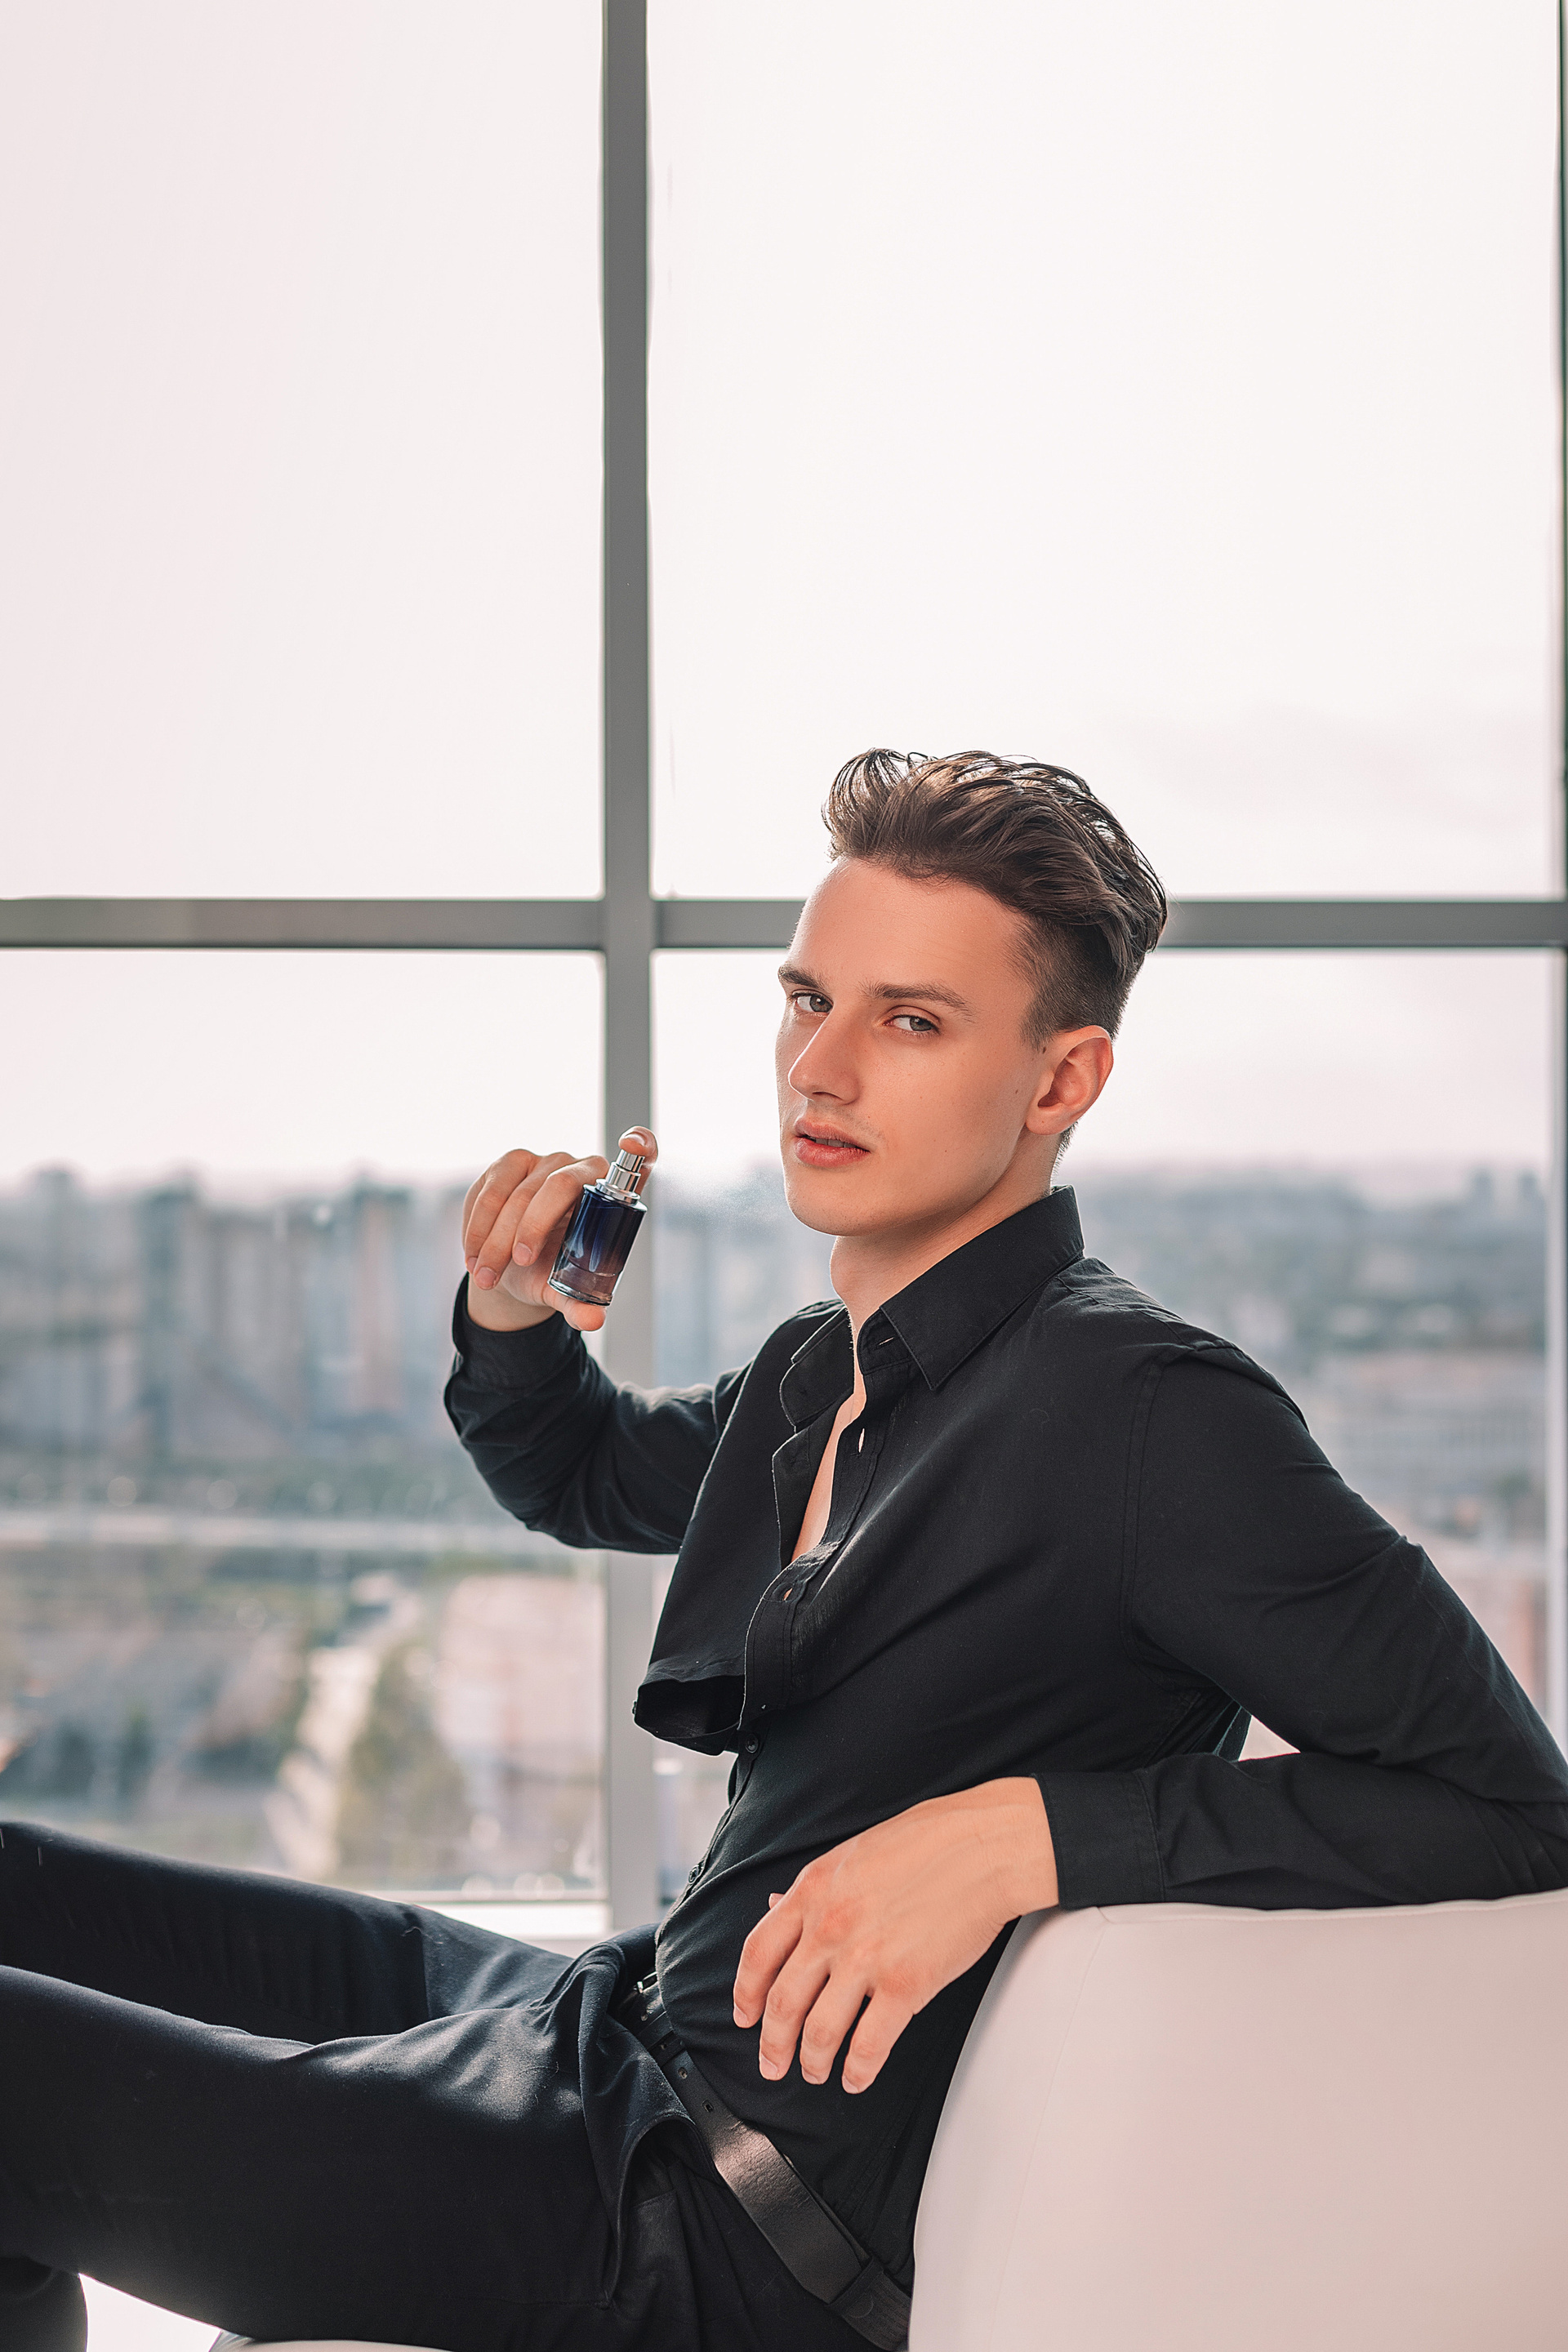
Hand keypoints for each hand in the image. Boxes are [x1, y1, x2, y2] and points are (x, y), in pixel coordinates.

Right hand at [461, 1128, 656, 1333]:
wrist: (510, 1267)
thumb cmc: (551, 1272)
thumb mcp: (566, 1291)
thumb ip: (579, 1304)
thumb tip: (592, 1320)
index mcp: (613, 1196)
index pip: (642, 1158)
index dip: (642, 1146)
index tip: (633, 1143)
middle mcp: (583, 1169)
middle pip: (561, 1184)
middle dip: (533, 1226)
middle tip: (517, 1263)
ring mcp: (546, 1161)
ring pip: (518, 1192)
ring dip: (496, 1237)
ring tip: (486, 1275)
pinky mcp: (510, 1164)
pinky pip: (489, 1191)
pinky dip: (478, 1227)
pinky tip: (475, 1254)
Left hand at [731, 1778, 1056, 2095]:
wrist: (983, 1848)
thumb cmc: (927, 1841)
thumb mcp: (852, 1853)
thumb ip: (813, 1889)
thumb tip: (775, 1906)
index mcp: (812, 1891)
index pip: (758, 1954)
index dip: (746, 1994)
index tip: (746, 2016)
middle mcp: (830, 1927)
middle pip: (783, 2002)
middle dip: (773, 2043)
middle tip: (773, 2063)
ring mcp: (866, 1958)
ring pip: (819, 2031)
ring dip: (812, 2061)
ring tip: (815, 2073)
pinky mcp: (905, 1985)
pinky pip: (869, 2044)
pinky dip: (858, 2070)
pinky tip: (856, 2077)